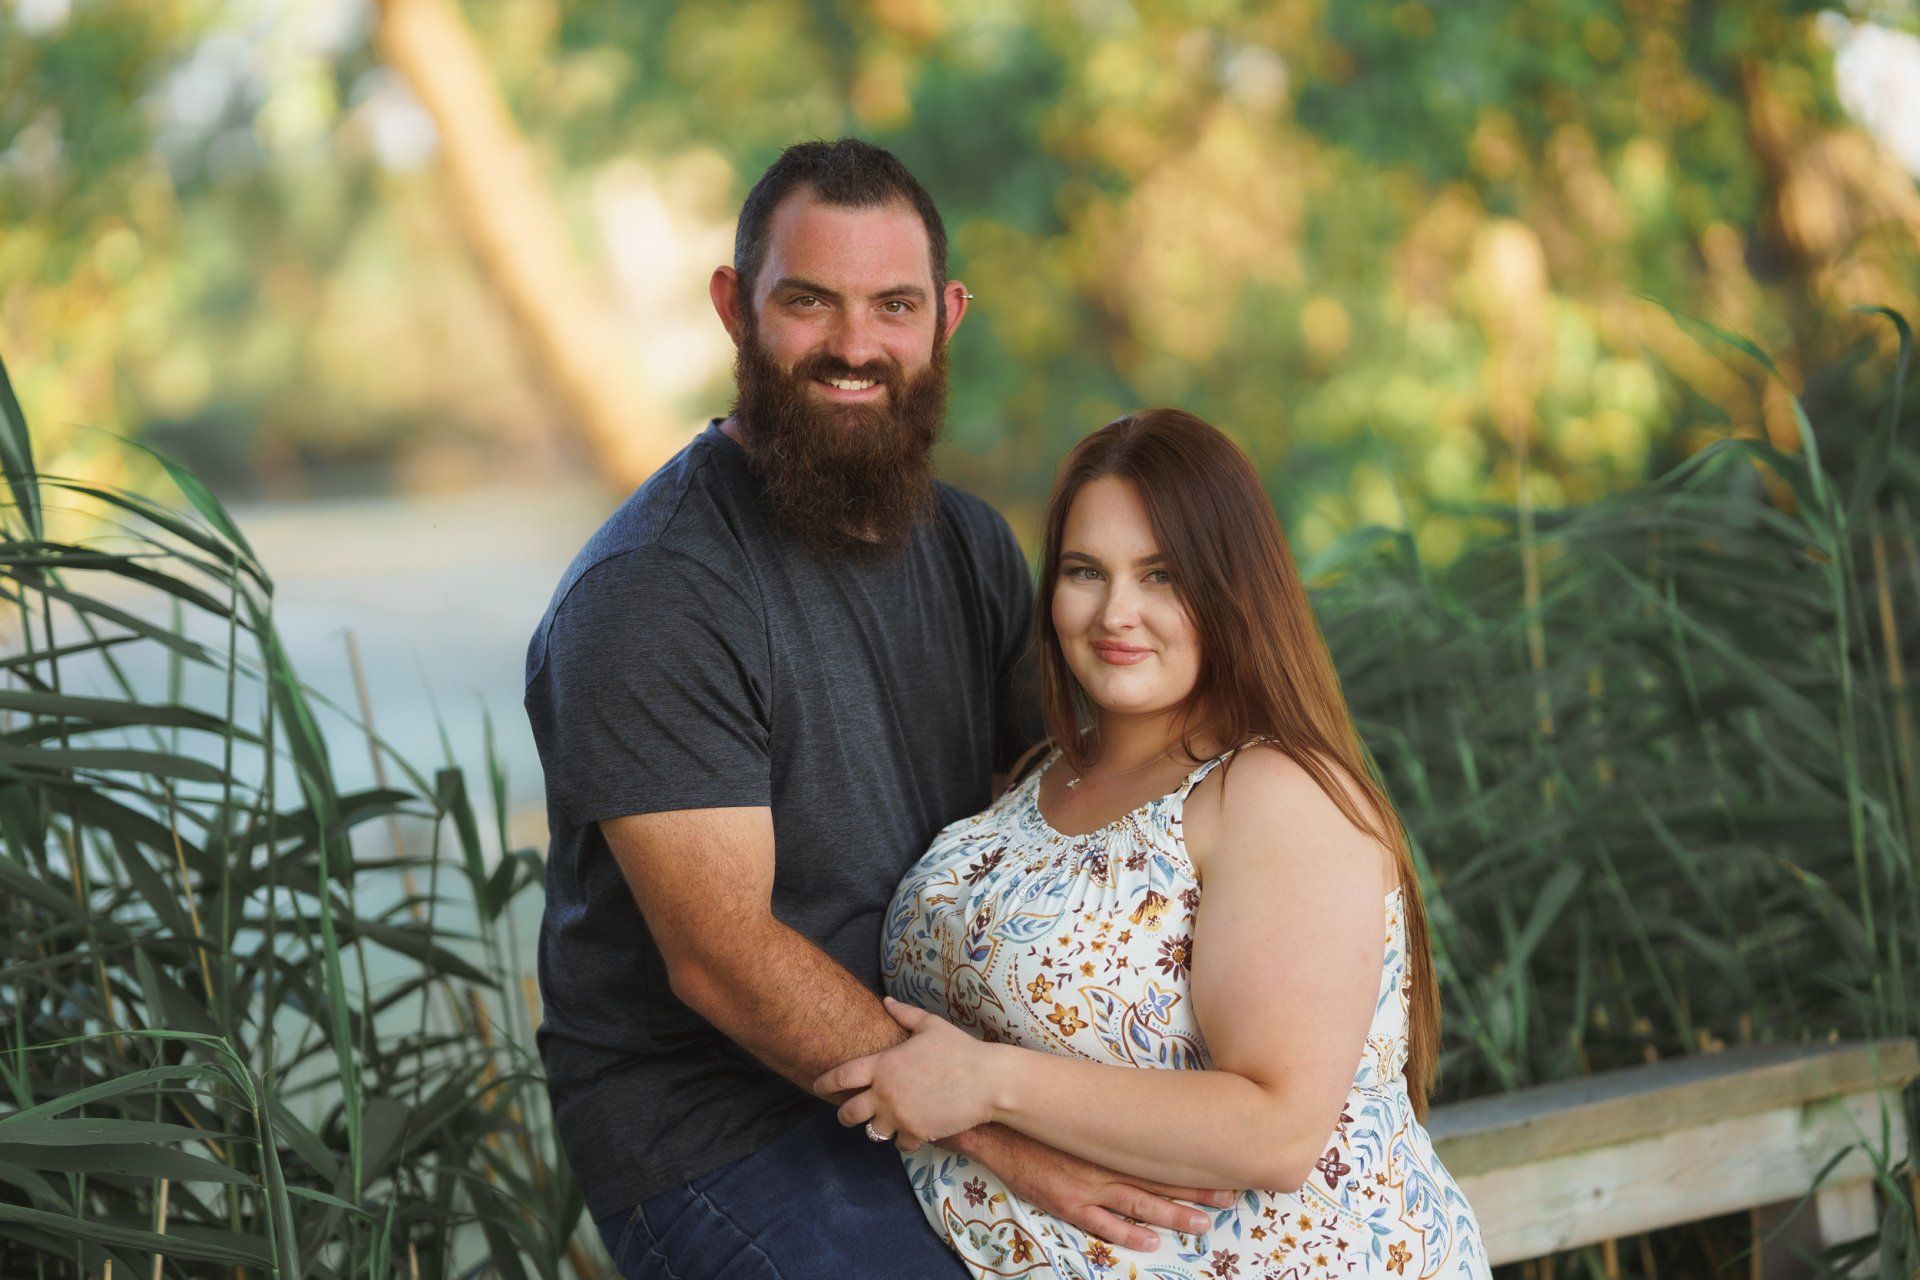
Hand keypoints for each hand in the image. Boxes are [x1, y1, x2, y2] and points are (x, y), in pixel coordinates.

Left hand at [814, 997, 997, 1150]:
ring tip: (884, 1122)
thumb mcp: (930, 1025)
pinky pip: (899, 1145)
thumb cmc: (959, 1048)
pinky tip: (910, 1132)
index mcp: (884, 1064)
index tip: (817, 1086)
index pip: (841, 1076)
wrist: (987, 1081)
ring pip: (871, 1133)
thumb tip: (886, 1000)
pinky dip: (903, 1140)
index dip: (825, 1082)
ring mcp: (900, 1116)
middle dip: (845, 1115)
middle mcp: (885, 1093)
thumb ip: (904, 1014)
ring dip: (876, 1128)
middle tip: (849, 1113)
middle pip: (848, 1113)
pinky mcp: (917, 1133)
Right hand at [947, 1123, 1234, 1251]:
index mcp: (1112, 1139)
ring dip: (1173, 1214)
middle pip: (1159, 1179)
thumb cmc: (1045, 1114)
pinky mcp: (1068, 1201)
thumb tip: (1146, 1114)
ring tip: (1203, 1223)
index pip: (1162, 1153)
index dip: (1193, 1161)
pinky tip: (1151, 1241)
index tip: (1224, 1164)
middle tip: (1229, 1198)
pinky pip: (1102, 1223)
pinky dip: (1127, 1234)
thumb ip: (1112, 1117)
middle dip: (1195, 1190)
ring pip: (1139, 1204)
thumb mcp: (1083, 1109)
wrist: (999, 1125)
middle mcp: (1106, 1162)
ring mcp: (1088, 1185)